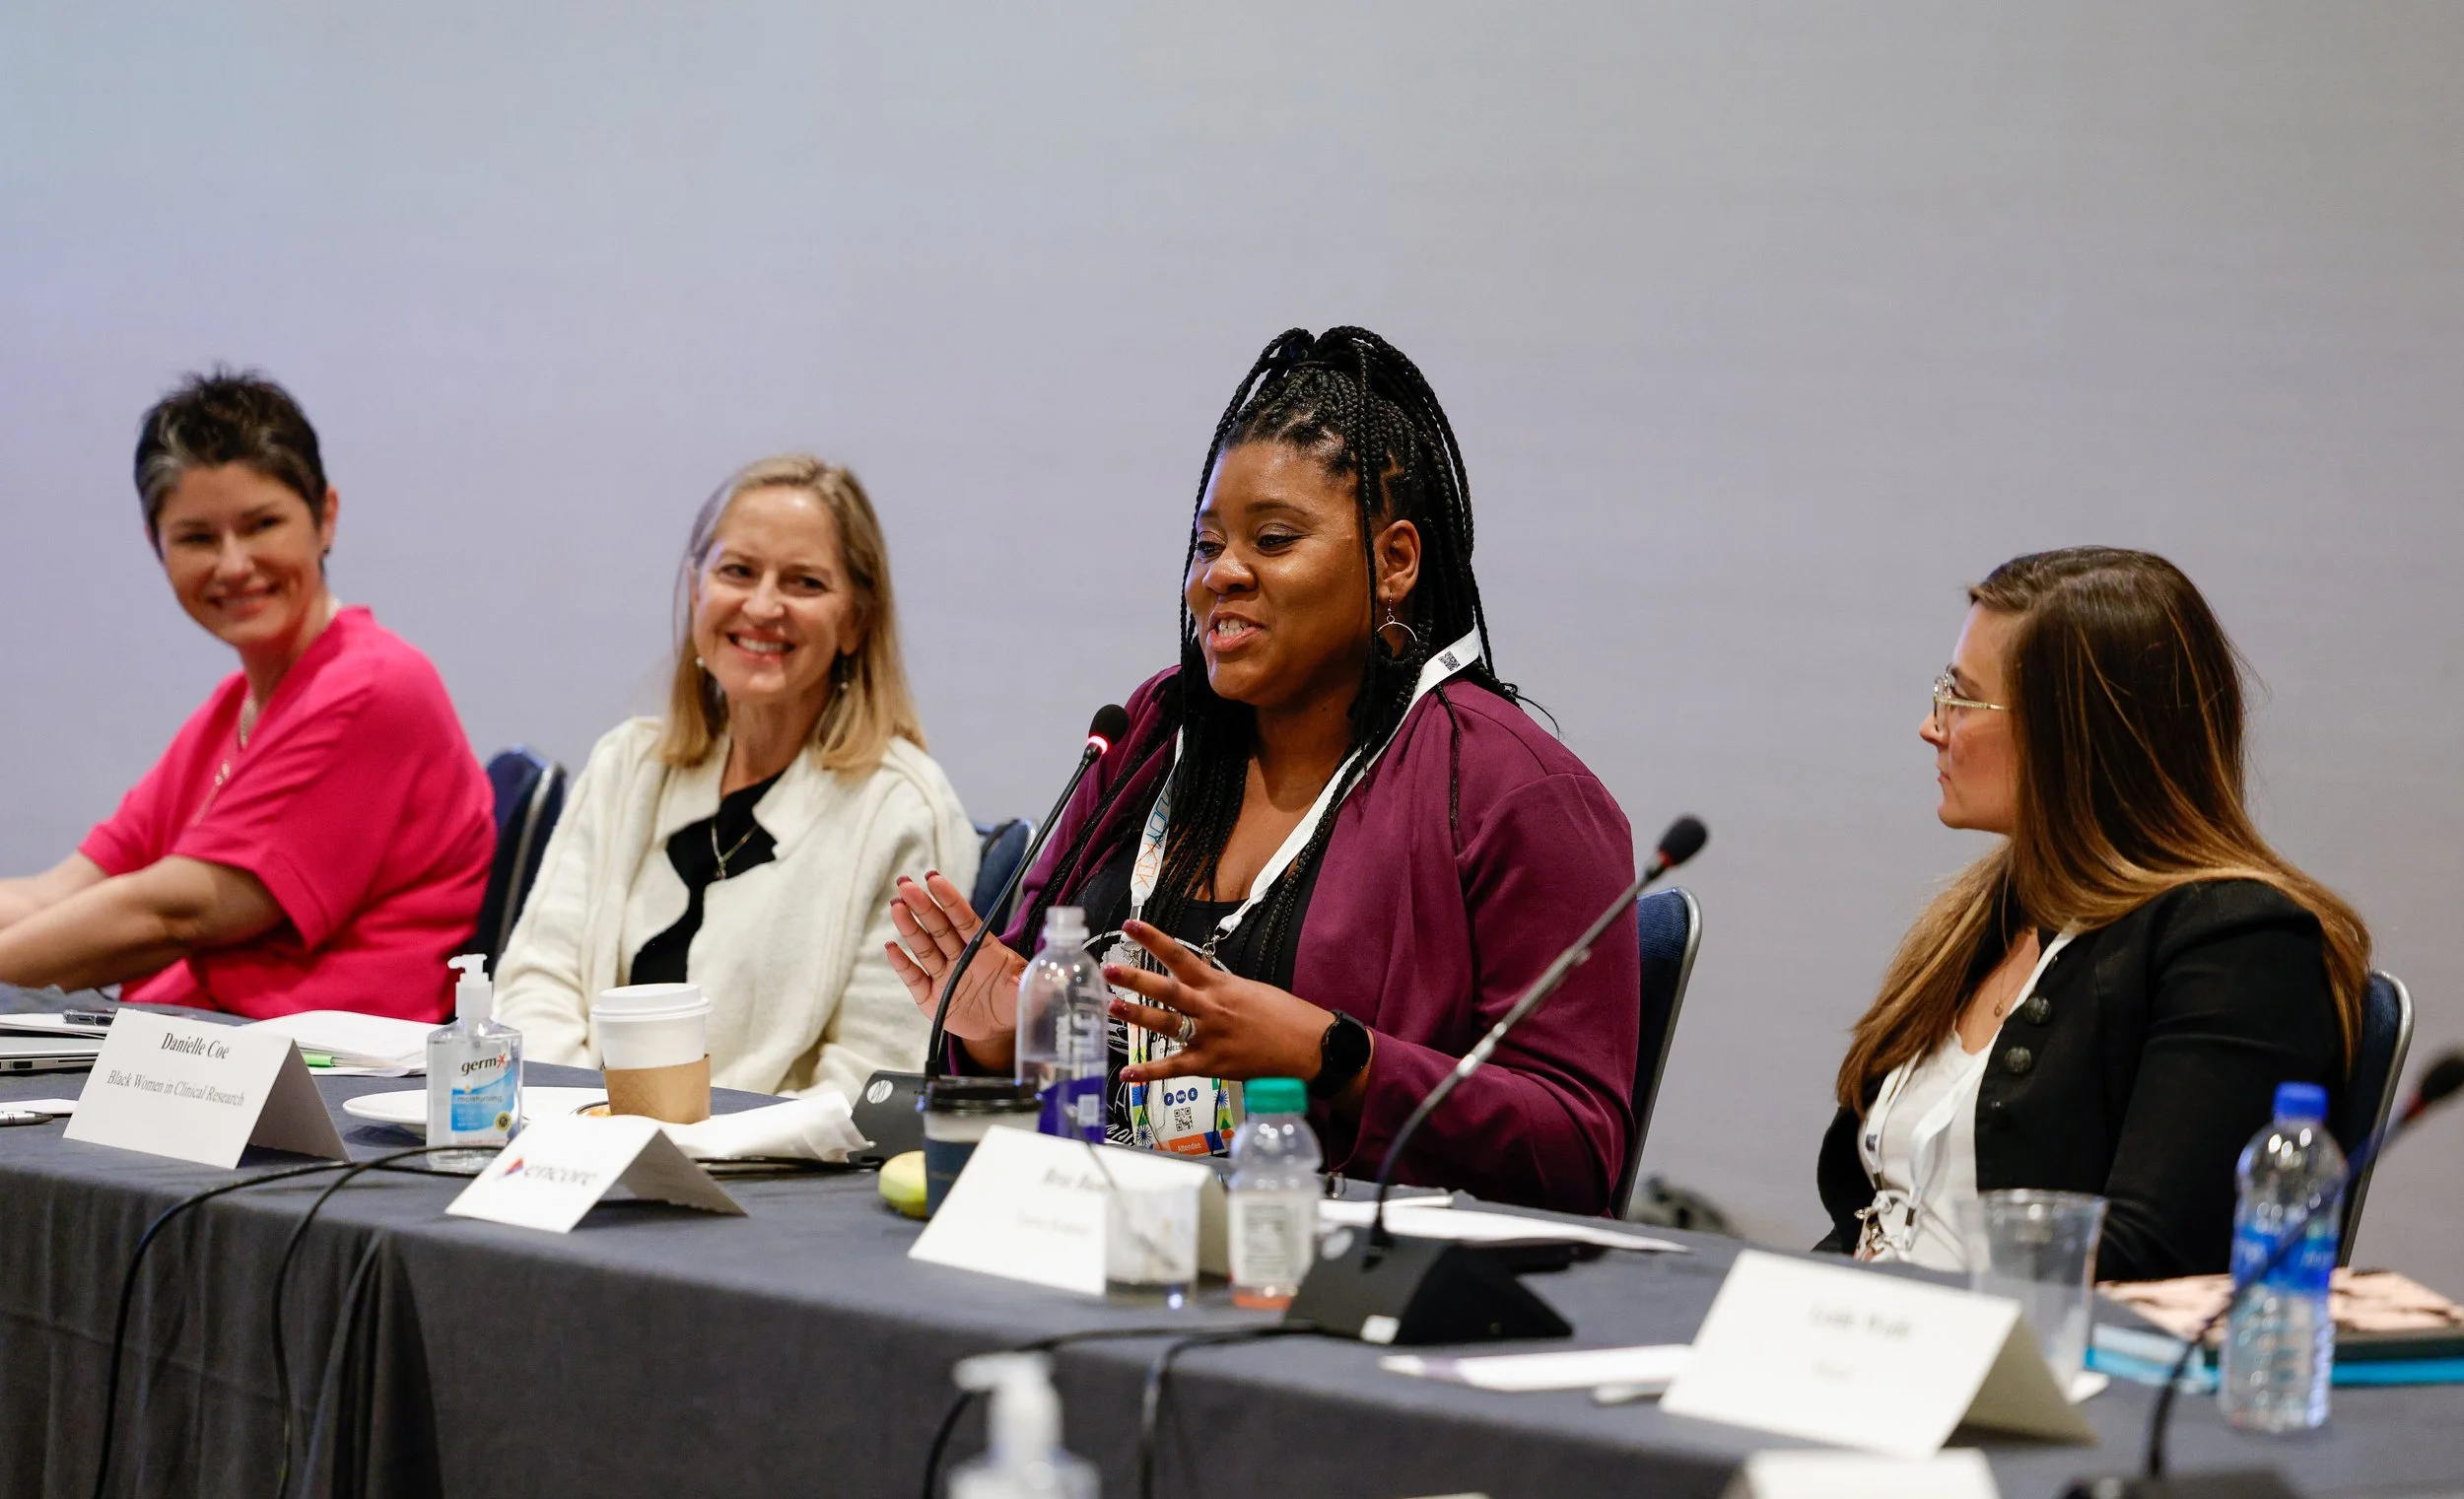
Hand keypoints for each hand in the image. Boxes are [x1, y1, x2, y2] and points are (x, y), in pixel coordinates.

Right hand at [885, 870, 1024, 1041]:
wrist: (1000, 1030)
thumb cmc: (1014, 1001)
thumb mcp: (1030, 989)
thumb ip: (1039, 981)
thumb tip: (1055, 975)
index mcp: (984, 950)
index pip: (964, 920)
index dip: (950, 899)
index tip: (934, 878)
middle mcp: (960, 957)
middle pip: (939, 928)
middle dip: (923, 906)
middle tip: (906, 884)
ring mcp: (943, 975)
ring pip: (924, 947)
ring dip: (910, 927)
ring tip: (897, 906)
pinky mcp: (931, 997)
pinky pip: (914, 978)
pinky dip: (902, 964)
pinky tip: (891, 947)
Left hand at [1102, 918, 1341, 1086]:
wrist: (1307, 1046)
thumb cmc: (1283, 1015)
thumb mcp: (1249, 989)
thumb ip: (1218, 986)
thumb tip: (1195, 982)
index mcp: (1219, 984)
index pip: (1180, 956)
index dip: (1153, 939)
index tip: (1130, 925)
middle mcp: (1210, 1008)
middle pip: (1166, 990)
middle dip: (1135, 979)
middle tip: (1108, 970)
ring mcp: (1208, 1037)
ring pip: (1165, 1024)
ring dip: (1137, 1016)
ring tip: (1112, 1007)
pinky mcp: (1211, 1065)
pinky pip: (1174, 1068)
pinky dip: (1149, 1072)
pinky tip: (1127, 1073)